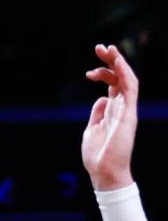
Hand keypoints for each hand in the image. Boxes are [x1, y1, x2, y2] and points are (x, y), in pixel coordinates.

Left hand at [82, 44, 138, 190]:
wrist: (104, 172)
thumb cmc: (97, 155)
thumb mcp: (92, 129)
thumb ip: (97, 113)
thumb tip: (100, 99)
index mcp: (113, 110)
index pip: (112, 85)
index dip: (103, 73)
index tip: (89, 71)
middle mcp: (122, 107)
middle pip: (120, 78)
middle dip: (110, 61)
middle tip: (98, 47)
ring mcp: (127, 110)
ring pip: (127, 79)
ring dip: (118, 62)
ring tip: (106, 49)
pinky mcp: (129, 114)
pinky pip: (130, 89)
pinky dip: (124, 74)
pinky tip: (117, 62)